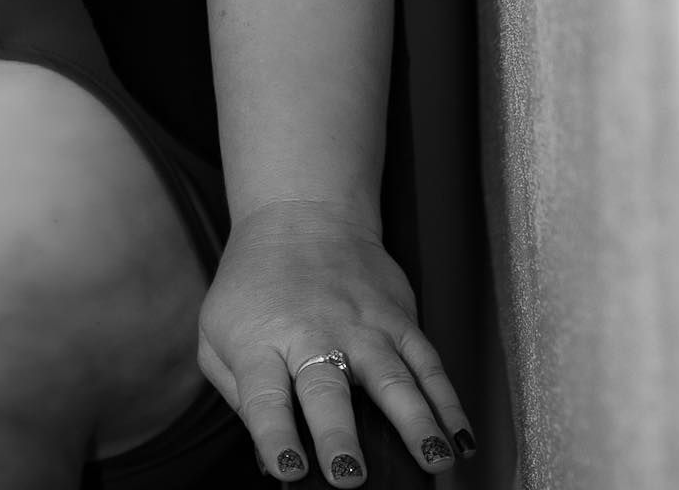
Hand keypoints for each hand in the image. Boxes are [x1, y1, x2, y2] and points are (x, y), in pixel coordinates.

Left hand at [197, 200, 474, 481]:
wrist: (298, 213)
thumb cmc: (254, 285)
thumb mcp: (217, 333)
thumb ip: (238, 395)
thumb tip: (270, 458)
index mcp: (260, 343)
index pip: (264, 398)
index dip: (275, 437)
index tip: (289, 470)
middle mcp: (310, 334)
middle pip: (325, 389)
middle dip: (339, 435)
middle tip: (350, 475)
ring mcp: (360, 324)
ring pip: (391, 377)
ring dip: (414, 422)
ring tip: (433, 459)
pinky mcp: (396, 316)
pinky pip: (428, 363)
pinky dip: (449, 402)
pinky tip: (461, 436)